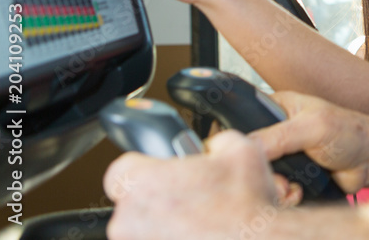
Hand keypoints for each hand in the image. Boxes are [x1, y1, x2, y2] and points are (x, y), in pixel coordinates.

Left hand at [104, 131, 282, 239]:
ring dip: (163, 222)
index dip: (145, 166)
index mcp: (144, 183)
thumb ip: (214, 140)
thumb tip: (209, 147)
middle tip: (187, 194)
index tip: (163, 170)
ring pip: (142, 228)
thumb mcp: (240, 147)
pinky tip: (200, 232)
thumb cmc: (247, 205)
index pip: (121, 168)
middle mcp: (131, 220)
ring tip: (197, 217)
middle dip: (156, 196)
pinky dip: (172, 238)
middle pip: (131, 201)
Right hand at [251, 91, 368, 192]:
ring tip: (290, 187)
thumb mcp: (313, 127)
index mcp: (278, 106)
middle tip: (277, 178)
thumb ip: (278, 136)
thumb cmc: (351, 132)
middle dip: (260, 170)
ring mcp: (283, 153)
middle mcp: (277, 129)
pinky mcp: (290, 174)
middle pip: (248, 153)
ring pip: (260, 174)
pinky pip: (274, 188)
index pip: (241, 120)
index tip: (243, 155)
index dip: (238, 140)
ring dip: (273, 186)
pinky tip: (297, 192)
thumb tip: (246, 147)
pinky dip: (283, 195)